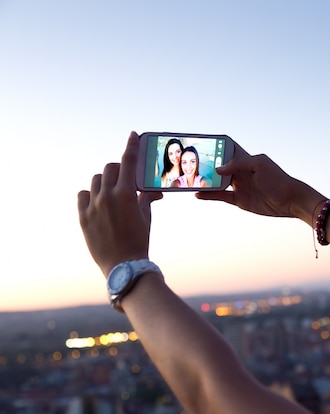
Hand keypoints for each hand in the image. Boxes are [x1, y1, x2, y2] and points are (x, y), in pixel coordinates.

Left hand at [77, 132, 162, 276]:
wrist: (124, 265)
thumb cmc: (139, 241)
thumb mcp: (146, 217)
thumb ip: (145, 198)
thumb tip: (151, 191)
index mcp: (125, 194)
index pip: (128, 162)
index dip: (131, 146)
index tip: (133, 135)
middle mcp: (106, 197)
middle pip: (110, 168)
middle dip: (119, 169)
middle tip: (126, 177)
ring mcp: (92, 206)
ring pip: (96, 180)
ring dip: (106, 181)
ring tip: (113, 192)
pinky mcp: (82, 217)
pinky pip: (83, 195)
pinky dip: (91, 195)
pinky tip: (98, 202)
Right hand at [196, 141, 324, 221]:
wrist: (289, 200)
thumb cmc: (277, 179)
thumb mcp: (259, 165)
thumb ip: (238, 164)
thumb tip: (218, 169)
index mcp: (246, 159)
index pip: (228, 149)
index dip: (217, 145)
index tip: (202, 142)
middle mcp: (241, 172)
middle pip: (219, 166)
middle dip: (206, 164)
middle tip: (188, 161)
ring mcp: (239, 186)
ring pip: (217, 182)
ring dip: (205, 180)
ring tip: (188, 178)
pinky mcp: (239, 200)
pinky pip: (220, 196)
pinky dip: (209, 195)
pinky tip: (197, 194)